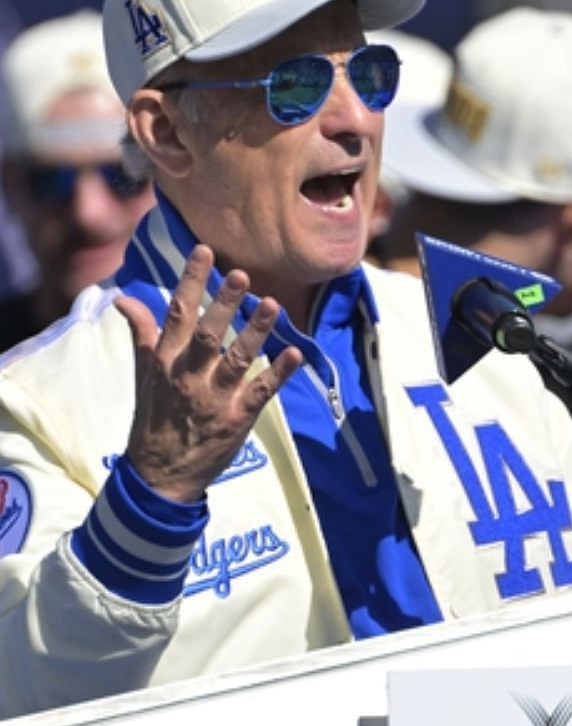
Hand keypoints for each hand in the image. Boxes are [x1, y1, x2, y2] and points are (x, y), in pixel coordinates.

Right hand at [113, 245, 302, 503]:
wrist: (160, 474)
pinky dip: (279, 373)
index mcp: (165, 361)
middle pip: (207, 333)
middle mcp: (187, 376)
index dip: (191, 280)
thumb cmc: (154, 416)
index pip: (176, 313)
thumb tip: (122, 297)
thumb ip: (142, 334)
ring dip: (256, 332)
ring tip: (273, 304)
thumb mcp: (143, 374)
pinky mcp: (237, 418)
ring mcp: (214, 398)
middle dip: (224, 304)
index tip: (205, 251)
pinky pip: (261, 392)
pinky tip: (294, 352)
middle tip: (241, 274)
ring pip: (237, 359)